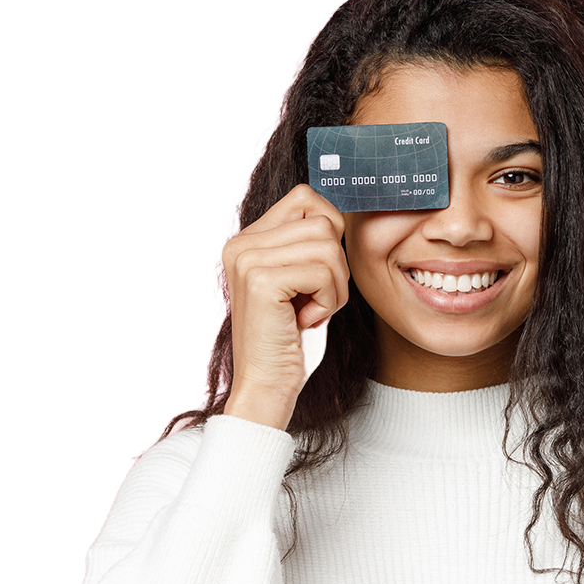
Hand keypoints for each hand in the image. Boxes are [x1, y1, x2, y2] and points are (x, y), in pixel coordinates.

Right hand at [220, 184, 349, 430]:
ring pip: (328, 246)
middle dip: (338, 266)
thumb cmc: (292, 341)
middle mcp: (242, 244)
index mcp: (249, 240)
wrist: (269, 385)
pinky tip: (308, 320)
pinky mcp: (260, 281)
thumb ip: (312, 245)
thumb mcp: (303, 283)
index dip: (330, 231)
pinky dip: (329, 300)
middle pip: (322, 221)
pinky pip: (323, 271)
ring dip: (336, 286)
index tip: (320, 274)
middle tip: (319, 300)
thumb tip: (341, 213)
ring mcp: (247, 260)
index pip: (306, 198)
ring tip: (314, 311)